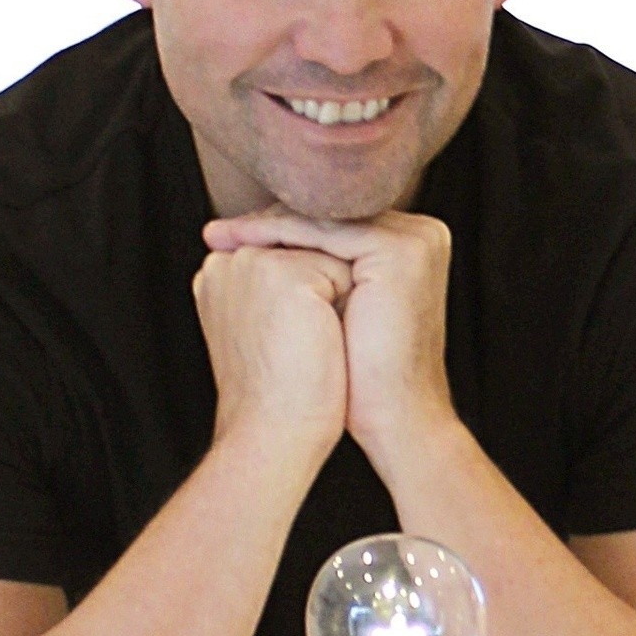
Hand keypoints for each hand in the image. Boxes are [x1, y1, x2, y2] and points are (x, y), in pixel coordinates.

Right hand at [192, 235, 351, 462]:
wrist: (272, 436)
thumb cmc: (277, 397)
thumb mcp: (268, 333)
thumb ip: (277, 292)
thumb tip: (318, 275)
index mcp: (219, 277)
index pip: (285, 255)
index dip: (310, 295)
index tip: (300, 338)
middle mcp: (228, 263)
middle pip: (308, 250)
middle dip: (324, 292)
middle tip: (309, 345)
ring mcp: (254, 264)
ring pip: (328, 258)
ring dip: (337, 299)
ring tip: (313, 346)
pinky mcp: (284, 275)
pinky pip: (343, 270)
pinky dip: (348, 306)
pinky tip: (325, 343)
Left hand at [202, 209, 456, 482]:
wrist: (392, 418)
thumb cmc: (359, 376)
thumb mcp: (334, 307)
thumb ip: (312, 267)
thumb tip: (253, 245)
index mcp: (411, 242)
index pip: (332, 223)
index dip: (277, 229)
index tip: (224, 237)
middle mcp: (422, 233)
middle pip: (327, 218)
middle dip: (266, 225)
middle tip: (213, 233)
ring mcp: (414, 239)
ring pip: (323, 222)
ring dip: (264, 227)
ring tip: (218, 238)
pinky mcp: (399, 251)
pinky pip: (326, 234)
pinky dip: (280, 237)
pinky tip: (243, 246)